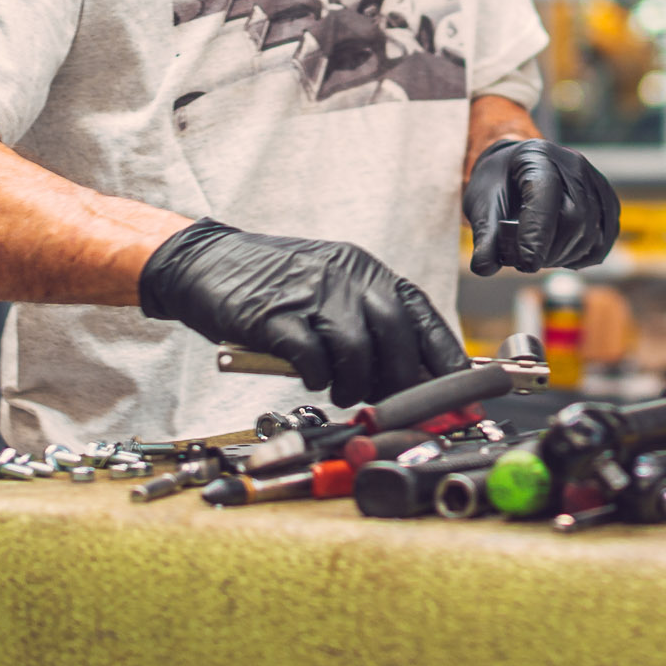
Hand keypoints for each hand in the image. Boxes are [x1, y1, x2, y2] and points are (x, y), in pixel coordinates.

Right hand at [136, 220, 465, 406]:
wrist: (207, 262)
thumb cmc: (274, 285)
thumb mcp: (331, 290)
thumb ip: (368, 323)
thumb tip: (411, 375)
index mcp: (366, 271)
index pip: (420, 314)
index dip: (443, 355)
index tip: (458, 390)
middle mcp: (345, 276)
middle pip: (395, 334)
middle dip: (399, 380)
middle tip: (387, 402)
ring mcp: (310, 294)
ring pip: (357, 350)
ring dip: (354, 385)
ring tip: (342, 392)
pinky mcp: (274, 316)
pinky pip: (312, 357)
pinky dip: (317, 377)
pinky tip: (310, 377)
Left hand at [463, 139, 621, 274]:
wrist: (516, 169)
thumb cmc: (498, 185)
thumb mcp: (481, 203)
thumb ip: (484, 235)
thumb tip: (485, 268)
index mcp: (537, 156)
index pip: (545, 196)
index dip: (537, 234)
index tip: (525, 265)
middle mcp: (572, 164)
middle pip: (575, 217)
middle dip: (551, 250)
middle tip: (528, 263)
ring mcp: (594, 180)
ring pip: (592, 230)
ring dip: (566, 256)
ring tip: (542, 257)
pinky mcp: (606, 199)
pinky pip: (605, 236)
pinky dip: (584, 255)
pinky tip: (563, 257)